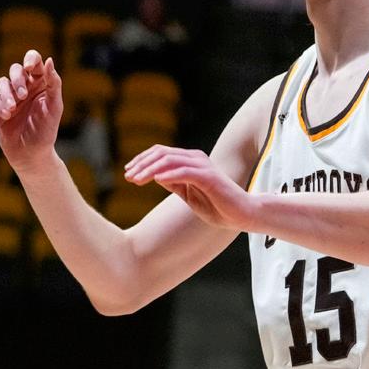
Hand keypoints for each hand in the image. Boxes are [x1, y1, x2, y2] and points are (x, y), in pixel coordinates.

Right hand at [0, 50, 62, 172]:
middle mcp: (25, 88)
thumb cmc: (47, 130)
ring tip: (13, 108)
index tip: (29, 68)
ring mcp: (11, 98)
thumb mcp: (54, 106)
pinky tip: (6, 115)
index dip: (30, 59)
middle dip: (17, 79)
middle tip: (23, 95)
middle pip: (15, 69)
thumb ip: (54, 84)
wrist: (32, 154)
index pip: (34, 61)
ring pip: (2, 82)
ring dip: (6, 93)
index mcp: (41, 84)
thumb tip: (49, 60)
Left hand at [124, 145, 255, 230]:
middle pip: (162, 153)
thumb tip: (155, 176)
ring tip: (136, 180)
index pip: (161, 153)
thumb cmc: (217, 206)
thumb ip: (174, 183)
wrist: (241, 215)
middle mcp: (196, 158)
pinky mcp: (209, 177)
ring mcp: (203, 166)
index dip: (142, 160)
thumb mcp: (188, 194)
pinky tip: (156, 180)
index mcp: (191, 161)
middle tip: (128, 176)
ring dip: (150, 170)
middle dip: (141, 164)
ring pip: (170, 160)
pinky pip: (184, 172)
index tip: (128, 172)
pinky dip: (168, 175)